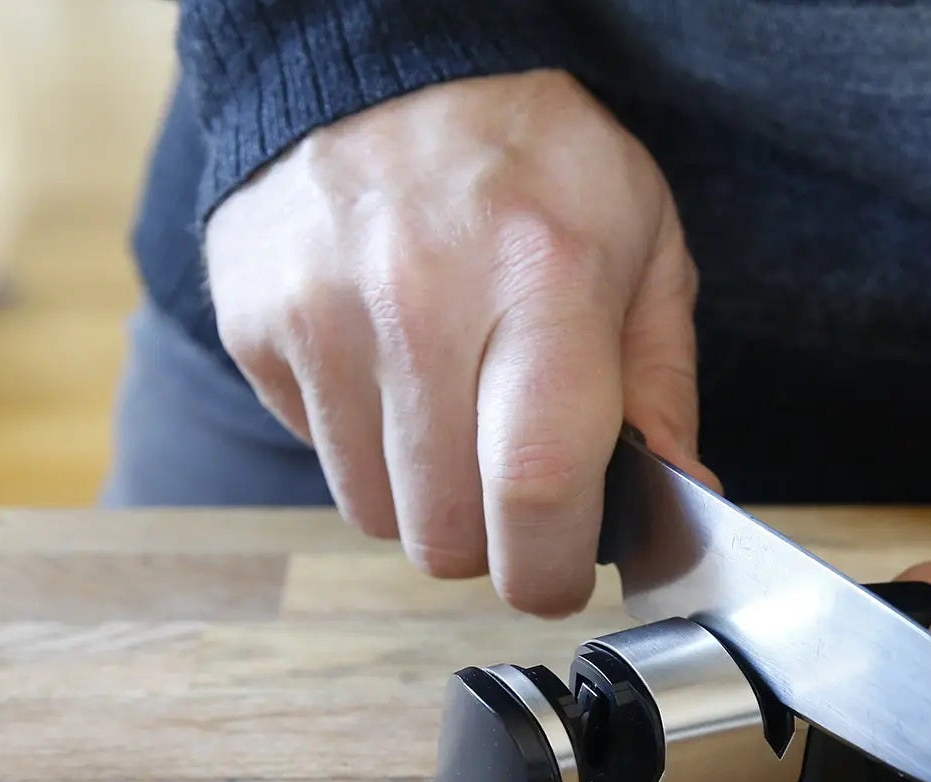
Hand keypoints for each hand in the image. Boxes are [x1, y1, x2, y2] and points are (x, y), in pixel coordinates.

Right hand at [206, 70, 710, 614]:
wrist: (387, 58)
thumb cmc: (537, 167)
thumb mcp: (644, 250)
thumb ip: (661, 390)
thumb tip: (677, 500)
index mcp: (542, 277)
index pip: (536, 488)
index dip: (549, 568)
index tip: (559, 573)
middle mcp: (418, 297)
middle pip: (445, 534)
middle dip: (490, 542)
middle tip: (513, 487)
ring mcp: (320, 311)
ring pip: (376, 514)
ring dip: (425, 500)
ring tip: (453, 415)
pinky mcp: (254, 323)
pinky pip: (318, 459)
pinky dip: (365, 449)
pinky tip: (391, 374)